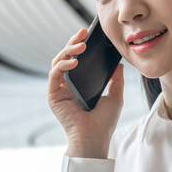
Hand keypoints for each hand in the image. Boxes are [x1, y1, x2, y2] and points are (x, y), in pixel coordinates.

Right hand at [49, 27, 124, 158]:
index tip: (88, 33)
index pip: (76, 59)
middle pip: (65, 57)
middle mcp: (66, 85)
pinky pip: (54, 74)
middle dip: (73, 42)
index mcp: (79, 84)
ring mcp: (58, 90)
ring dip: (67, 51)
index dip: (80, 45)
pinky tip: (74, 62)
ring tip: (80, 45)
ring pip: (57, 62)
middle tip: (83, 33)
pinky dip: (63, 65)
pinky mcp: (53, 96)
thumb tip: (119, 64)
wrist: (95, 138)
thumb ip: (116, 80)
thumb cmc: (104, 122)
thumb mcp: (115, 96)